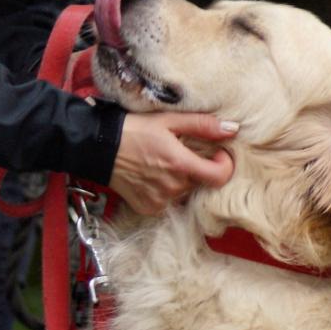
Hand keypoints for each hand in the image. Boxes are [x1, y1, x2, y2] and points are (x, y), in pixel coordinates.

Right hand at [109, 112, 237, 214]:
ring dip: (181, 179)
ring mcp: (160, 200)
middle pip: (201, 182)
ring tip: (162, 163)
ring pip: (184, 192)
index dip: (224, 164)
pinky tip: (151, 176)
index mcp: (180, 164)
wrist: (98, 148)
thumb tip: (232, 129)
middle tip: (180, 152)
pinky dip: (165, 190)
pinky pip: (168, 201)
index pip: (220, 176)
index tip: (217, 154)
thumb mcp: (168, 121)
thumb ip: (202, 125)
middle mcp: (172, 187)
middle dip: (197, 168)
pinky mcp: (148, 208)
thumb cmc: (133, 130)